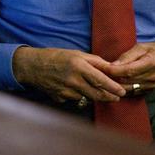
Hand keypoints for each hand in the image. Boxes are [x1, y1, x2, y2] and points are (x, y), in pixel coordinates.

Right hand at [11, 46, 126, 102]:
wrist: (33, 66)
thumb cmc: (57, 57)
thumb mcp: (78, 54)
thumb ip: (96, 62)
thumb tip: (112, 67)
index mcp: (79, 67)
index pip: (100, 80)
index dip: (113, 87)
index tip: (122, 91)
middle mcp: (72, 81)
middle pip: (96, 94)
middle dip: (109, 97)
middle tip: (117, 97)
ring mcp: (65, 91)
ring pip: (86, 98)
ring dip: (95, 97)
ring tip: (100, 92)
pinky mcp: (59, 98)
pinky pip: (75, 100)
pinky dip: (80, 96)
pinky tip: (78, 90)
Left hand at [106, 39, 154, 90]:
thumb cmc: (154, 50)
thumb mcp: (141, 47)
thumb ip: (127, 56)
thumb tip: (113, 65)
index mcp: (151, 62)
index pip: (128, 70)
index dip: (114, 71)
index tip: (104, 68)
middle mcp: (152, 76)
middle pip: (126, 81)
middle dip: (113, 77)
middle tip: (102, 73)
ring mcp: (151, 85)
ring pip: (127, 88)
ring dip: (116, 84)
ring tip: (108, 78)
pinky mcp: (149, 90)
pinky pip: (132, 92)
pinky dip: (123, 88)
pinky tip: (118, 83)